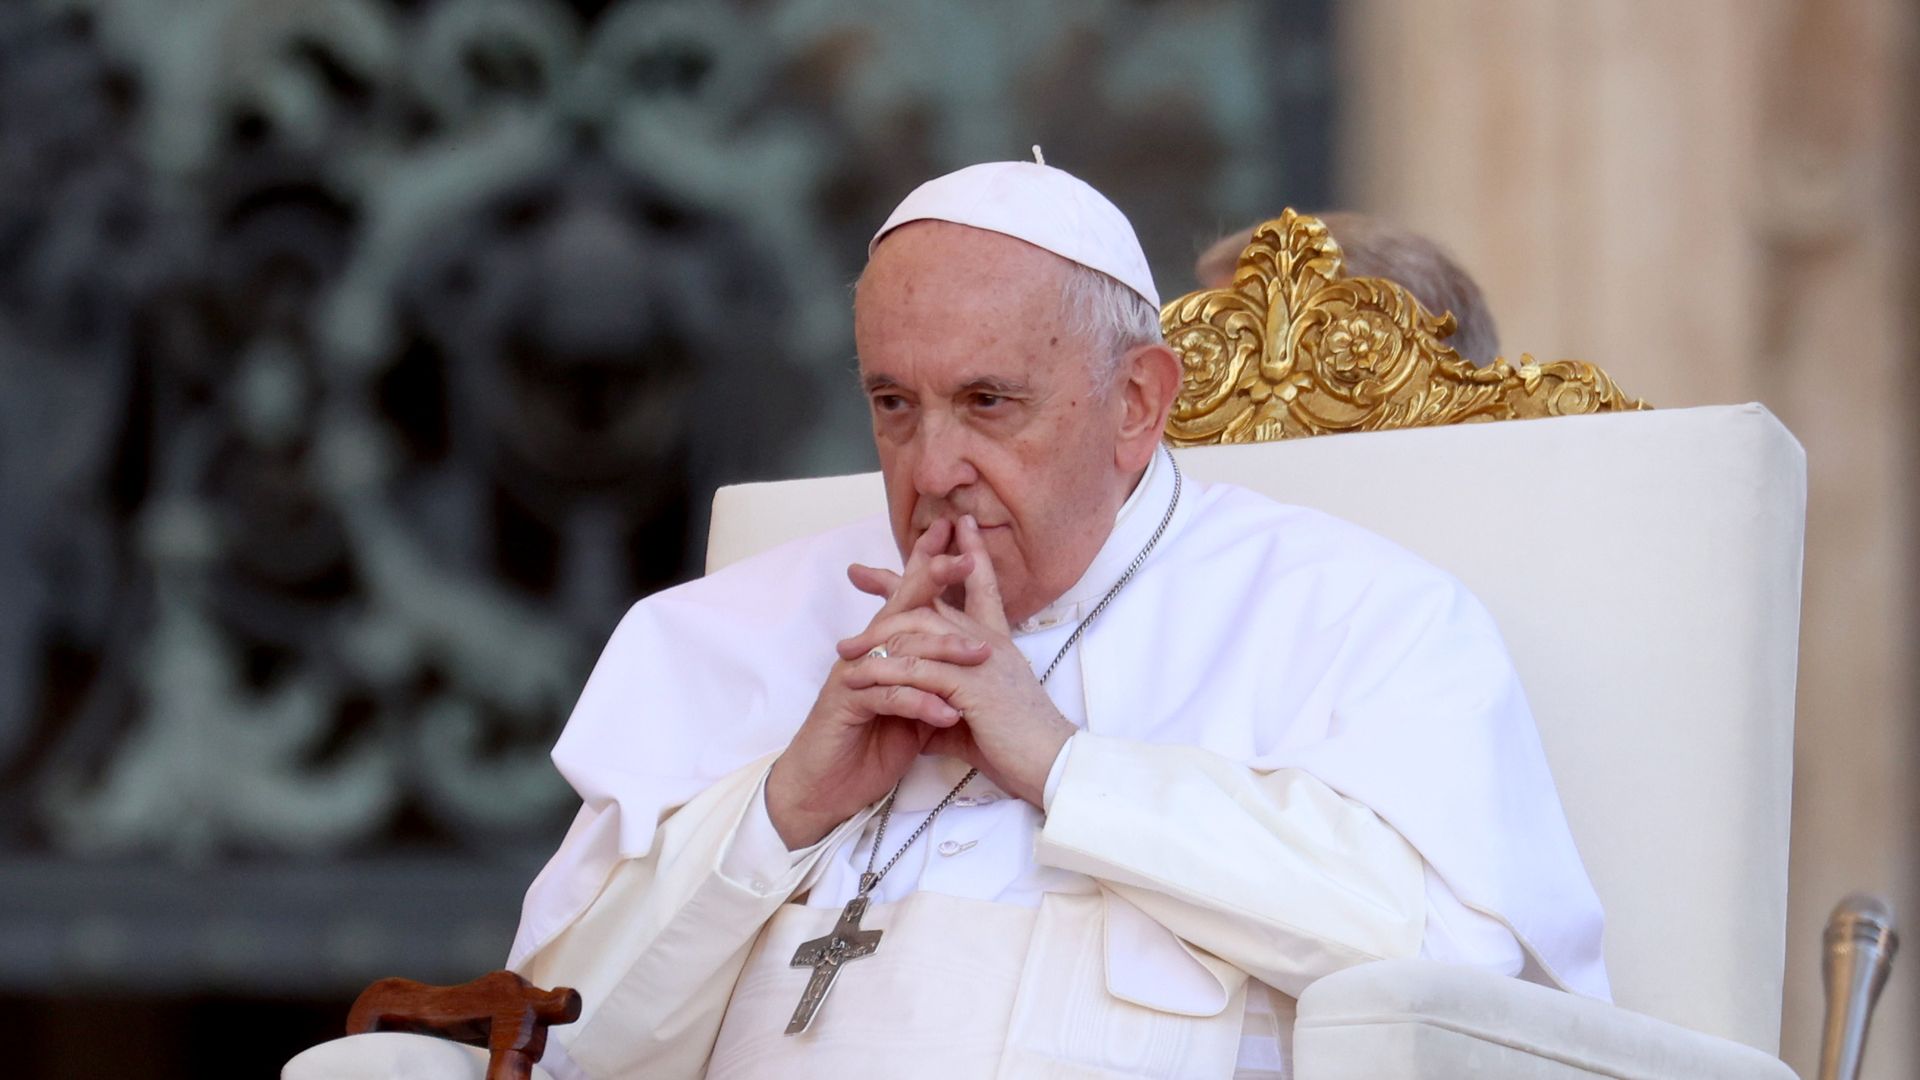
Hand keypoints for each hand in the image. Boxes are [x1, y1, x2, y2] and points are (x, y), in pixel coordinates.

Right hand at [766, 519, 991, 847]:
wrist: (829, 787)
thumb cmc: (873, 746)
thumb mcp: (916, 709)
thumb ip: (936, 680)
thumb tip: (972, 663)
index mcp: (885, 649)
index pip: (910, 600)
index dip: (930, 567)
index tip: (962, 541)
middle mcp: (866, 654)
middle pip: (902, 608)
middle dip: (934, 581)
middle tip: (968, 561)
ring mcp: (854, 676)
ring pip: (899, 651)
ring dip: (943, 653)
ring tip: (981, 657)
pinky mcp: (845, 705)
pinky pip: (888, 696)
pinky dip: (920, 704)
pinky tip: (947, 714)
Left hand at [836, 515, 1074, 807]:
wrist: (1051, 764)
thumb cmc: (1017, 745)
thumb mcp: (975, 718)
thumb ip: (943, 706)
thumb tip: (914, 713)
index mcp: (995, 643)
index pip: (978, 585)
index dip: (956, 557)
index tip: (935, 534)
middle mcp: (989, 640)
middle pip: (935, 596)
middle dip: (894, 583)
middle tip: (857, 573)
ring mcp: (980, 658)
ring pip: (919, 628)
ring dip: (877, 635)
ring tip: (846, 646)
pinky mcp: (970, 684)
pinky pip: (917, 668)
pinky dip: (885, 672)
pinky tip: (861, 677)